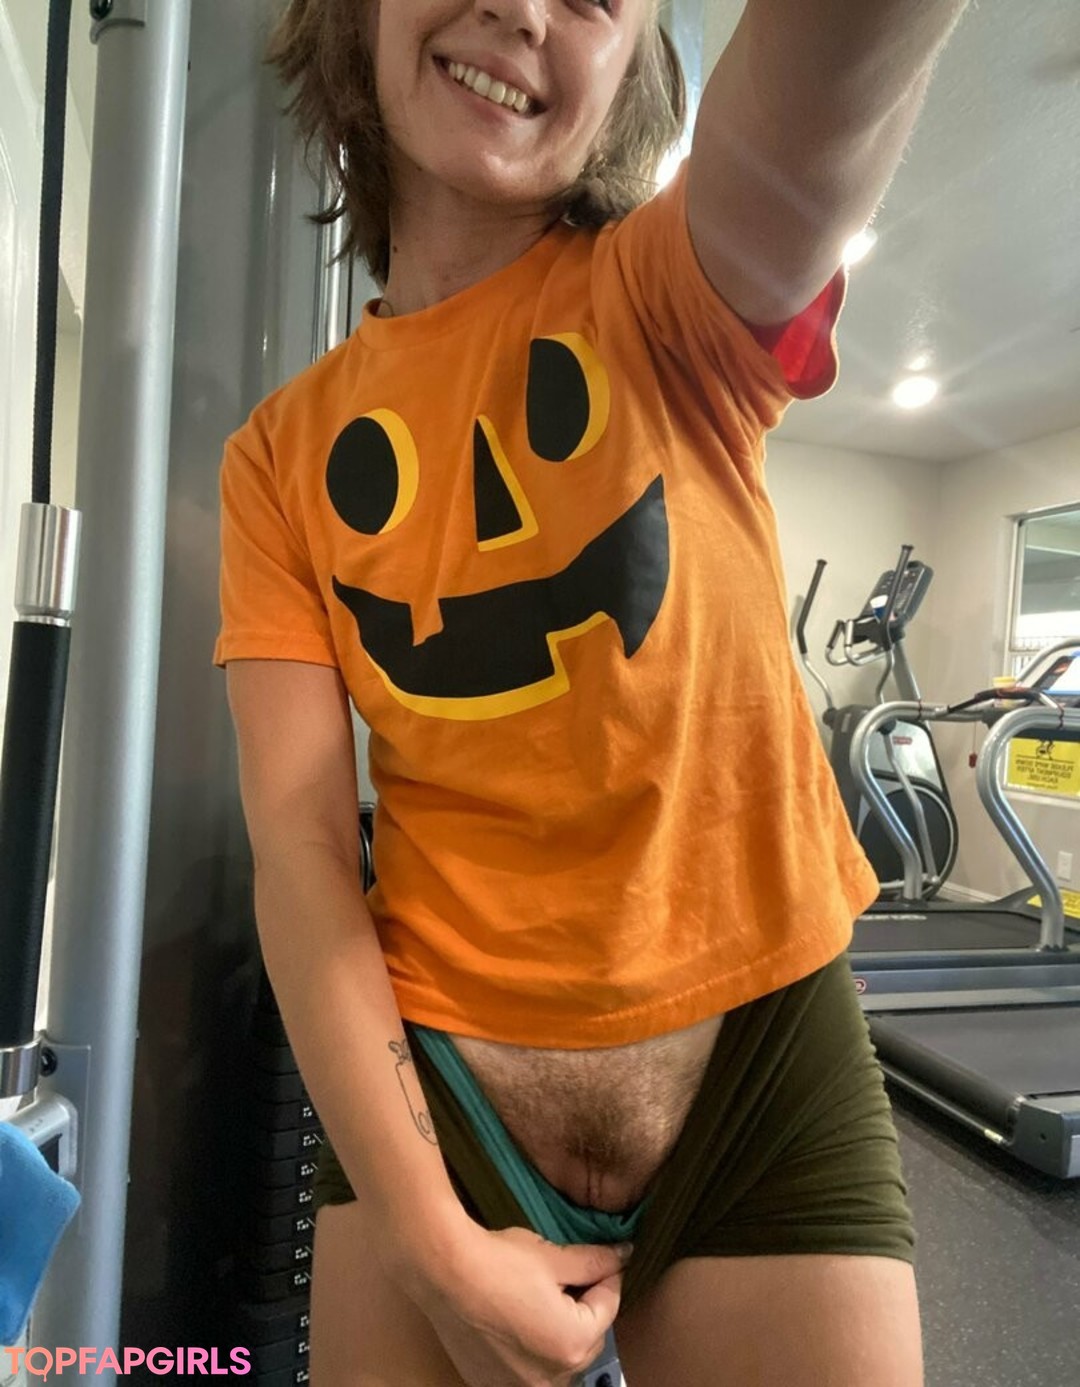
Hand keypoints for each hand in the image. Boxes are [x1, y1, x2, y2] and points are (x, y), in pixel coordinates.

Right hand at [393, 1219, 630, 1386]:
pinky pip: (528, 1373)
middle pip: (586, 1339)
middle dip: (585, 1309)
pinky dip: (532, 1353)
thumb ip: (594, 1263)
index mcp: (573, 1344)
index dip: (608, 1278)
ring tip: (543, 1300)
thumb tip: (624, 1256)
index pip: (609, 1308)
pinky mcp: (492, 1386)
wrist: (443, 1273)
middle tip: (571, 1278)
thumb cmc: (499, 1262)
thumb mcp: (554, 1256)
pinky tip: (518, 1322)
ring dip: (560, 1334)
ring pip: (559, 1361)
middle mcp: (552, 1378)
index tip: (604, 1260)